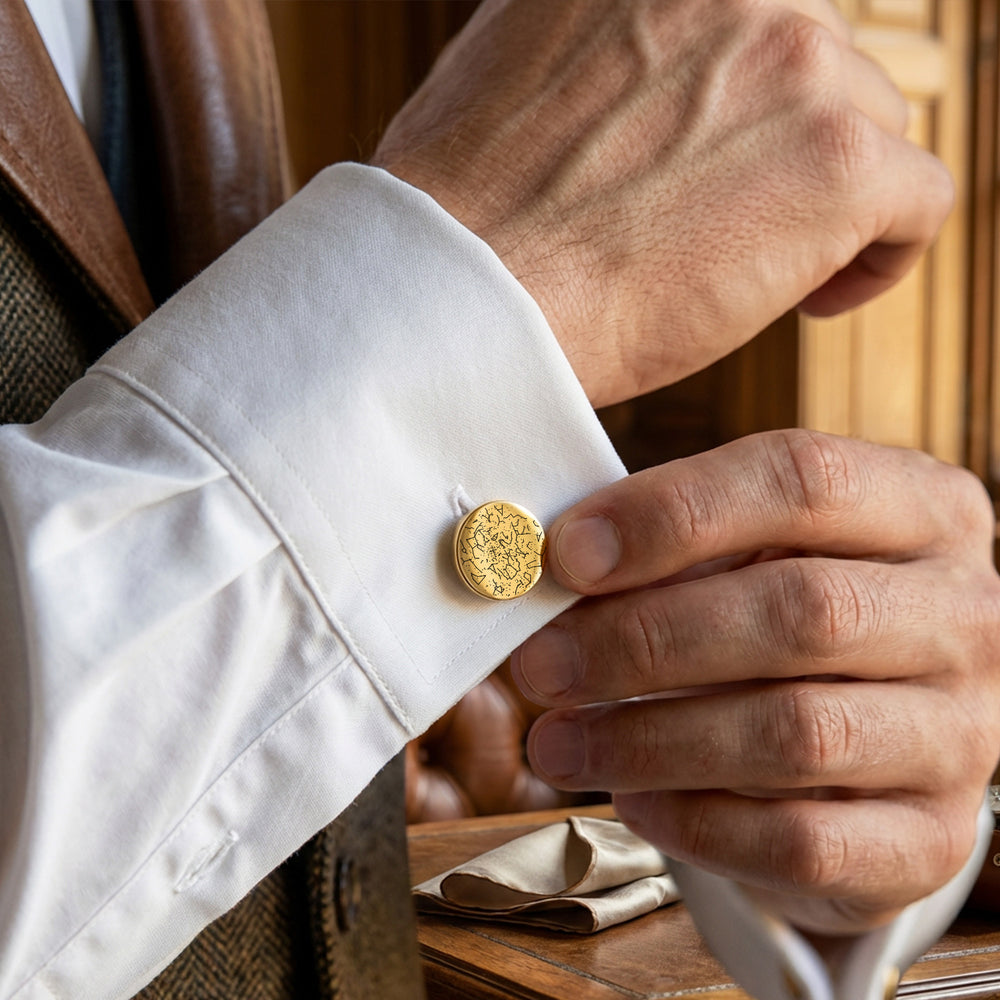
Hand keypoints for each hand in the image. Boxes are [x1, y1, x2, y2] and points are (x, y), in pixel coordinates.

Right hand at [373, 0, 951, 407]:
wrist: (467, 292)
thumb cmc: (470, 212)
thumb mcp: (520, 63)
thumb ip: (608, 42)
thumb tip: (645, 71)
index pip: (761, 18)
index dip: (752, 93)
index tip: (728, 153)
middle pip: (822, 67)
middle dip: (788, 147)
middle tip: (735, 222)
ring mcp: (797, 64)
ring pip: (870, 131)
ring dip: (828, 203)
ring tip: (761, 271)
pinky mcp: (838, 162)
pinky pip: (917, 200)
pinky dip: (881, 254)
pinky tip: (816, 298)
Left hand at [509, 430, 999, 934]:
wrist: (876, 737)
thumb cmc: (788, 617)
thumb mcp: (752, 552)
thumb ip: (669, 546)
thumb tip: (548, 569)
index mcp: (920, 510)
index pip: (801, 480)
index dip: (670, 515)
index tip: (565, 555)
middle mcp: (962, 614)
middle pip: (800, 611)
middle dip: (642, 641)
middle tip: (540, 665)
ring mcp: (962, 731)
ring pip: (798, 733)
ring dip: (650, 740)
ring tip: (558, 742)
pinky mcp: (931, 837)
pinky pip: (805, 841)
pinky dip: (699, 824)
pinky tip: (633, 801)